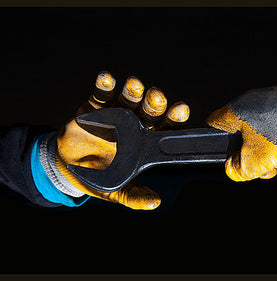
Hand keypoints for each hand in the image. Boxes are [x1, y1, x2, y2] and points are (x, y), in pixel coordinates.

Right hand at [54, 71, 189, 209]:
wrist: (66, 168)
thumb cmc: (99, 178)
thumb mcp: (116, 190)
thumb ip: (134, 196)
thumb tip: (155, 203)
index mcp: (147, 142)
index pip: (166, 128)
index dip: (175, 118)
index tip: (182, 109)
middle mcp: (136, 124)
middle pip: (151, 110)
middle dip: (154, 103)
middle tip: (157, 96)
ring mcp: (117, 112)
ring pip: (130, 99)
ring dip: (133, 91)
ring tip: (134, 85)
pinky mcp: (96, 106)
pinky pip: (102, 93)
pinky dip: (104, 85)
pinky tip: (106, 79)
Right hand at [206, 73, 276, 181]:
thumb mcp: (256, 160)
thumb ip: (239, 169)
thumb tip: (233, 171)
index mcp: (236, 114)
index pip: (215, 127)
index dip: (219, 145)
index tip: (229, 160)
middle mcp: (253, 109)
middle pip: (246, 143)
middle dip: (260, 163)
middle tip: (270, 171)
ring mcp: (273, 111)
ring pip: (270, 144)